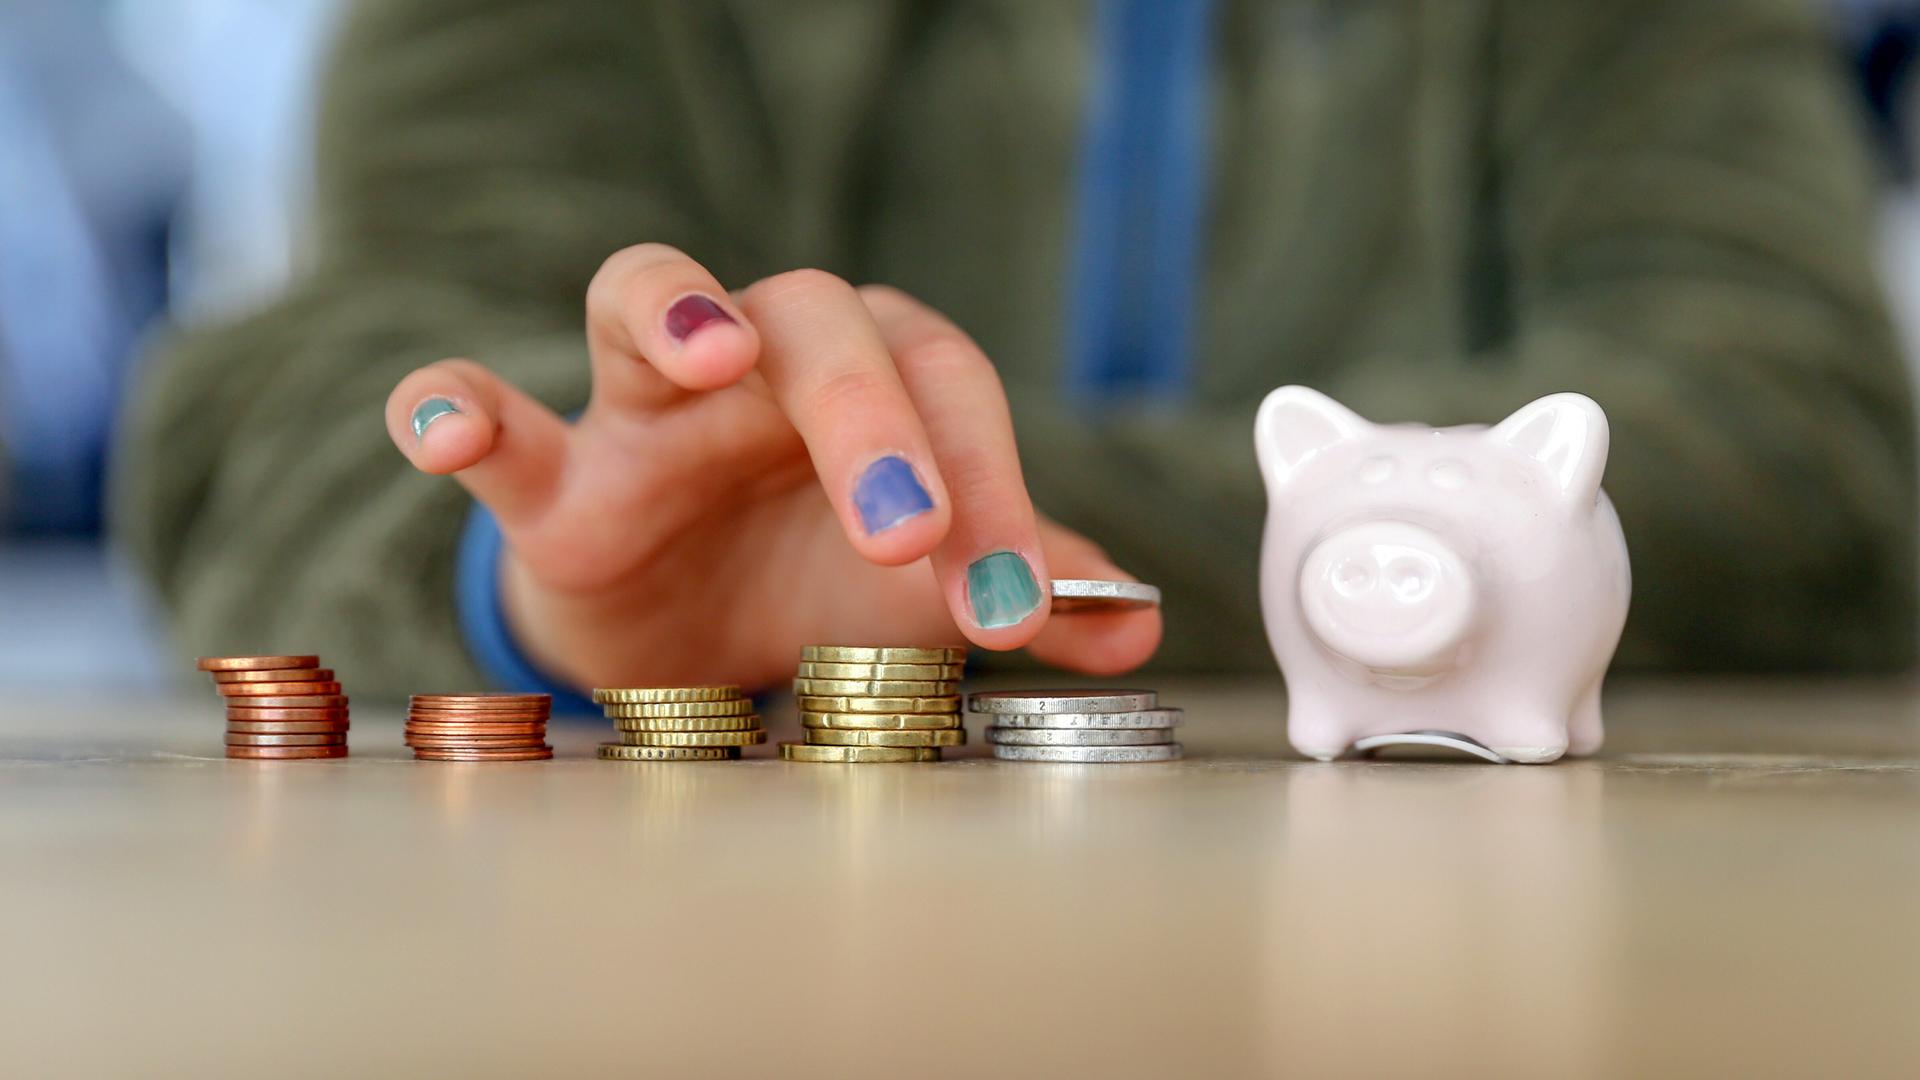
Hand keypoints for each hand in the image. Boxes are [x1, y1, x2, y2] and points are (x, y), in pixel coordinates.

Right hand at [384, 245, 1160, 690]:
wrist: (691, 636)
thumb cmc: (815, 580)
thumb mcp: (927, 591)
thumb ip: (1030, 586)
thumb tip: (1136, 613)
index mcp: (873, 378)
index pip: (946, 385)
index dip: (992, 484)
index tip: (1012, 609)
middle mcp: (760, 365)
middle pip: (817, 324)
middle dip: (867, 420)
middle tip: (907, 534)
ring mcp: (643, 408)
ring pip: (643, 297)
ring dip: (675, 310)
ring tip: (704, 352)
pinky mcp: (552, 475)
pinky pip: (495, 415)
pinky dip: (458, 406)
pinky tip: (443, 423)